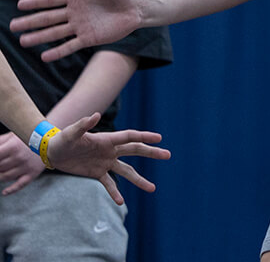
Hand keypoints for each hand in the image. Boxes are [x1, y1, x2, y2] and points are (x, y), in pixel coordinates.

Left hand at [0, 132, 43, 195]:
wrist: (50, 140)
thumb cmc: (29, 137)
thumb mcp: (13, 135)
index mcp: (13, 146)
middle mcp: (19, 157)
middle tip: (1, 163)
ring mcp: (26, 166)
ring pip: (5, 177)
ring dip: (0, 176)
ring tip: (1, 172)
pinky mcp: (33, 173)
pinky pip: (20, 185)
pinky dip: (11, 190)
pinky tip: (4, 192)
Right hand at [11, 0, 142, 62]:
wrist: (136, 7)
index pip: (50, 0)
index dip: (35, 2)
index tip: (19, 4)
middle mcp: (74, 12)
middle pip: (47, 18)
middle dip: (30, 22)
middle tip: (12, 26)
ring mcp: (80, 26)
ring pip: (55, 33)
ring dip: (39, 37)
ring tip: (23, 42)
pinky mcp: (89, 38)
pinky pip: (70, 45)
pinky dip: (57, 51)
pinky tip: (44, 56)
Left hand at [45, 112, 169, 204]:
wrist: (52, 152)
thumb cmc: (62, 139)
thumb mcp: (71, 133)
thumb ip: (84, 125)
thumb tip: (95, 115)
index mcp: (107, 139)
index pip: (130, 137)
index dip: (144, 137)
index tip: (159, 138)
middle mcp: (110, 151)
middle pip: (135, 151)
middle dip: (151, 153)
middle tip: (167, 155)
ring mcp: (105, 162)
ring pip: (127, 171)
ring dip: (139, 179)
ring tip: (152, 188)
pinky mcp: (97, 173)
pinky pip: (109, 184)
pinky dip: (115, 193)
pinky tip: (121, 202)